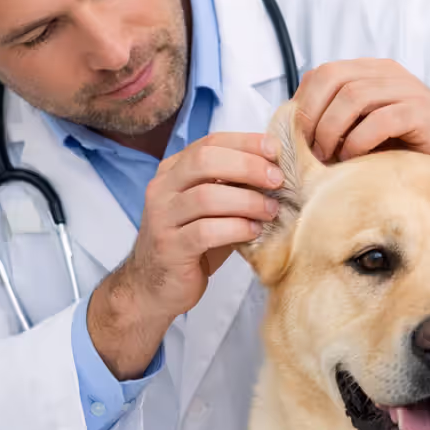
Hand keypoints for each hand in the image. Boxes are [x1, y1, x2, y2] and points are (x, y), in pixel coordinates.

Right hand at [88, 132, 281, 378]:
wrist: (152, 287)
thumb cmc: (189, 243)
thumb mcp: (209, 209)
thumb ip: (231, 187)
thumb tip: (277, 172)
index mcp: (172, 171)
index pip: (209, 143)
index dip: (245, 142)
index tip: (274, 150)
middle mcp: (162, 189)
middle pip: (205, 161)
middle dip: (248, 166)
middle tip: (277, 180)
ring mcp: (162, 219)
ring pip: (207, 196)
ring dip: (247, 201)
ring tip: (271, 211)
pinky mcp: (170, 248)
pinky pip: (206, 232)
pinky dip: (236, 229)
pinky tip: (253, 232)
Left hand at [292, 59, 429, 179]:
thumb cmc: (407, 145)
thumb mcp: (365, 127)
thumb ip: (337, 120)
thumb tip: (293, 134)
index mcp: (371, 71)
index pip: (323, 72)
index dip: (304, 102)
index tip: (298, 136)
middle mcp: (387, 73)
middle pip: (332, 78)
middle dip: (313, 116)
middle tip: (310, 149)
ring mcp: (406, 90)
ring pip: (352, 96)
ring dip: (331, 130)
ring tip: (329, 157)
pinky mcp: (420, 112)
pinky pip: (379, 120)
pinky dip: (358, 141)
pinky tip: (354, 159)